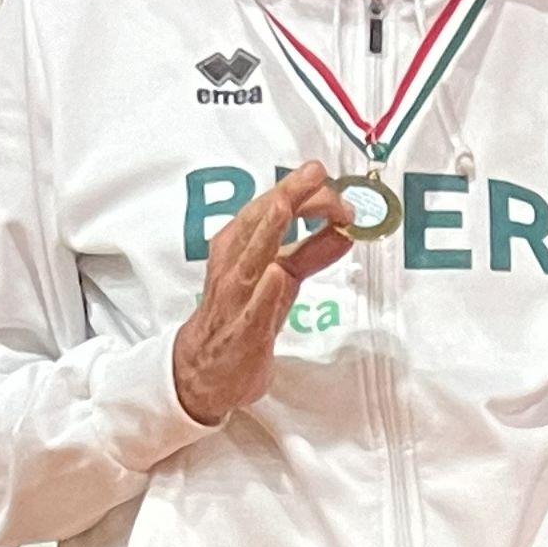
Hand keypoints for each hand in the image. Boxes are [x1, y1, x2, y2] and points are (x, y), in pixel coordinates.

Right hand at [171, 163, 353, 424]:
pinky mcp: (242, 334)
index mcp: (240, 247)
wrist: (203, 373)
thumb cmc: (240, 319)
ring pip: (250, 260)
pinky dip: (264, 293)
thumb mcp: (282, 280)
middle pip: (258, 223)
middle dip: (286, 196)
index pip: (271, 208)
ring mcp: (236, 300)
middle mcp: (234, 266)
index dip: (306, 195)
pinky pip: (252, 311)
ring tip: (286, 205)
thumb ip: (310, 253)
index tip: (334, 187)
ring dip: (268, 231)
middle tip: (313, 173)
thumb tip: (344, 228)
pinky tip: (276, 275)